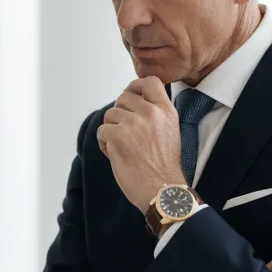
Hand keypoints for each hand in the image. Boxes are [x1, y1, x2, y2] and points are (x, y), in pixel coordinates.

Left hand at [97, 77, 184, 209]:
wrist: (162, 189)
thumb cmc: (164, 167)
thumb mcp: (170, 131)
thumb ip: (155, 114)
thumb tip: (133, 103)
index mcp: (166, 110)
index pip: (149, 82)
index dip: (135, 87)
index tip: (130, 96)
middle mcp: (151, 113)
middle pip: (123, 98)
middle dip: (120, 114)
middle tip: (126, 134)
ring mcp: (133, 123)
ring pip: (110, 115)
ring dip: (111, 131)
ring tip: (123, 148)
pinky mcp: (117, 136)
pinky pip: (101, 131)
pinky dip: (104, 143)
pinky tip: (116, 155)